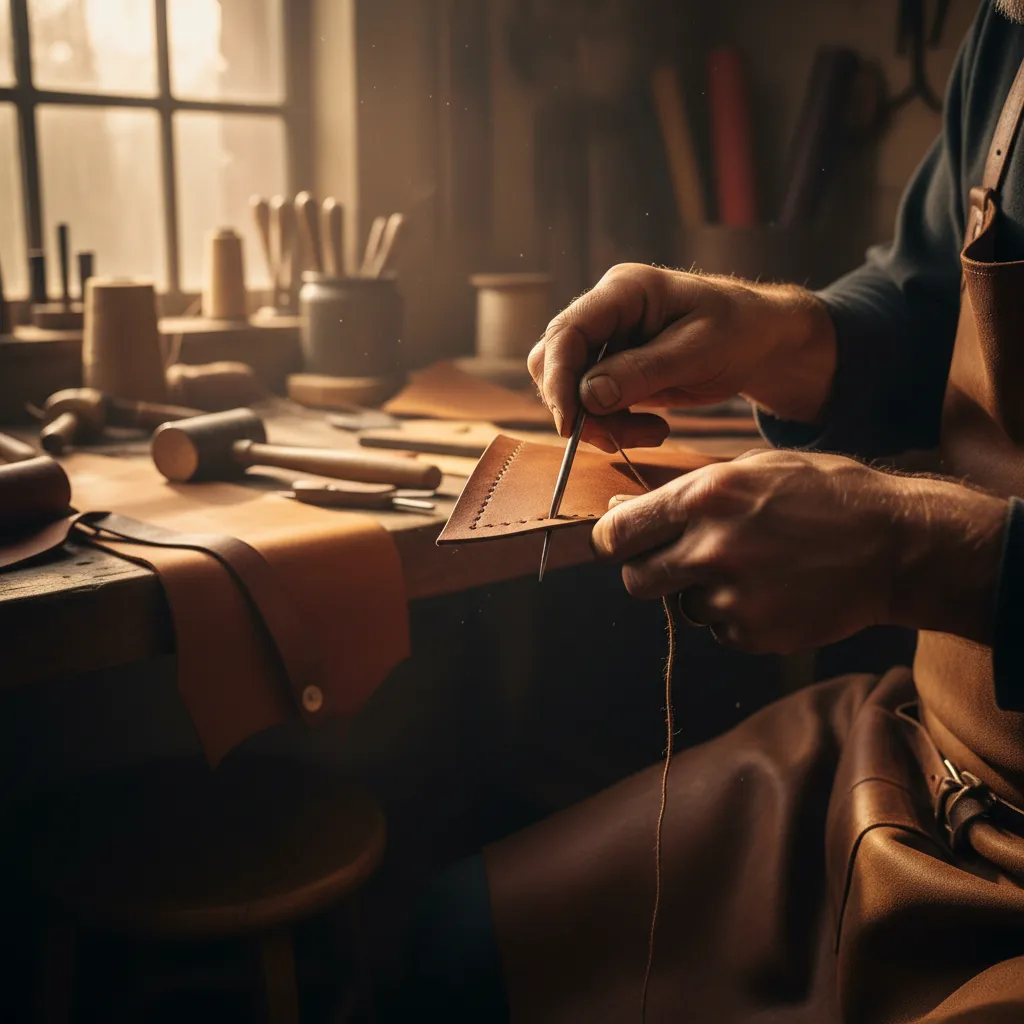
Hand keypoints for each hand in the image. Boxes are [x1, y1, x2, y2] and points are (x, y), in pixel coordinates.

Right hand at [528, 263, 836, 451]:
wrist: (763, 340)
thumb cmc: (740, 330)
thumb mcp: (699, 351)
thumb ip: (643, 371)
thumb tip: (588, 397)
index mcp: (623, 291)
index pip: (566, 332)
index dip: (559, 380)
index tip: (570, 425)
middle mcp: (605, 312)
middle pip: (555, 362)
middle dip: (578, 407)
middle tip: (615, 437)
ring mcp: (608, 341)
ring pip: (572, 390)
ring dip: (603, 423)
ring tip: (654, 434)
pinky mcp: (614, 370)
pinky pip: (594, 405)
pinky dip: (616, 426)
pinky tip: (655, 429)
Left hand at [590, 449, 1007, 654]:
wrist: (896, 545)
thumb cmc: (824, 495)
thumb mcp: (753, 470)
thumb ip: (682, 493)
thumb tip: (617, 508)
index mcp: (704, 498)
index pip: (616, 533)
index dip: (612, 540)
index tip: (620, 543)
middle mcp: (711, 549)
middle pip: (636, 579)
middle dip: (650, 571)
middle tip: (682, 560)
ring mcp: (733, 596)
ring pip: (682, 607)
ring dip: (702, 593)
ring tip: (753, 569)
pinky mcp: (754, 633)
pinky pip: (720, 630)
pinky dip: (736, 617)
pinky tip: (773, 591)